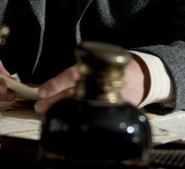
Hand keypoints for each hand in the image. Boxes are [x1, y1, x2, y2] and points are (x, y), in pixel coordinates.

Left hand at [33, 56, 148, 113]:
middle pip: (74, 93)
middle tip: (40, 107)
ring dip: (64, 110)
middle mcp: (102, 83)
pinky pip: (96, 115)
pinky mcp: (117, 110)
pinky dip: (82, 118)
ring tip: (48, 114)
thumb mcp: (100, 63)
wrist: (144, 75)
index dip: (56, 84)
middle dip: (55, 102)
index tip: (42, 92)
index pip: (72, 75)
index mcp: (96, 67)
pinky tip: (71, 121)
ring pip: (82, 105)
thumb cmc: (115, 67)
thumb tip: (53, 87)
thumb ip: (81, 73)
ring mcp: (110, 98)